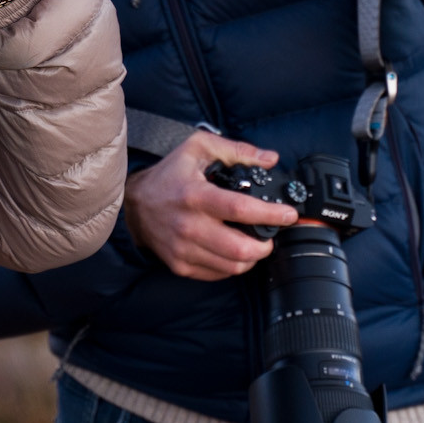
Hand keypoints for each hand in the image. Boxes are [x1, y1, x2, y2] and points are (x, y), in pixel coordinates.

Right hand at [125, 131, 296, 280]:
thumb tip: (270, 159)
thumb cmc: (170, 175)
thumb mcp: (199, 148)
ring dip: (252, 258)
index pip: (240, 209)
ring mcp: (183, 249)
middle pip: (239, 248)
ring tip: (255, 244)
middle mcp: (189, 225)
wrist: (135, 204)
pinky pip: (217, 273)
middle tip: (271, 235)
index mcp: (196, 195)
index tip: (288, 214)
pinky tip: (234, 252)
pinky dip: (233, 266)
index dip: (270, 214)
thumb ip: (238, 150)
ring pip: (232, 266)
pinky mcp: (180, 265)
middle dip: (265, 245)